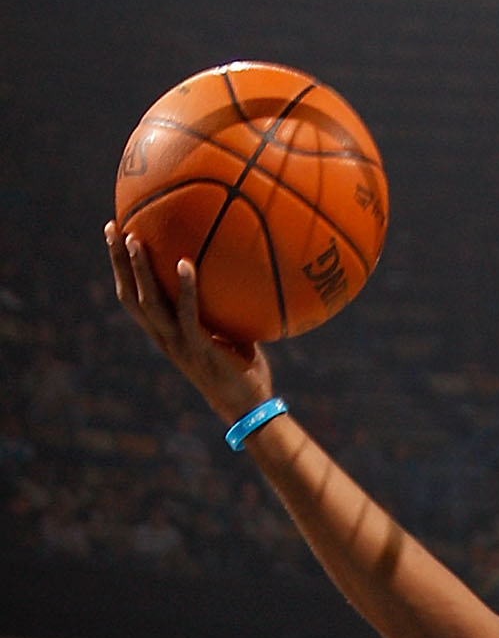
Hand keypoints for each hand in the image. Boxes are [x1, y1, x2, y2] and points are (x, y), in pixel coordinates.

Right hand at [105, 224, 271, 422]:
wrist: (249, 409)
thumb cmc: (242, 370)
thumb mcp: (226, 333)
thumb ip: (220, 308)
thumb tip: (232, 272)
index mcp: (165, 335)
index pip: (133, 299)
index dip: (121, 270)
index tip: (116, 238)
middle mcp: (165, 339)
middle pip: (130, 296)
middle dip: (118, 262)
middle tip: (111, 228)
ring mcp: (180, 345)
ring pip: (149, 303)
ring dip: (139, 270)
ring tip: (135, 239)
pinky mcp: (199, 349)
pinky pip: (188, 314)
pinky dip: (186, 288)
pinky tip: (185, 262)